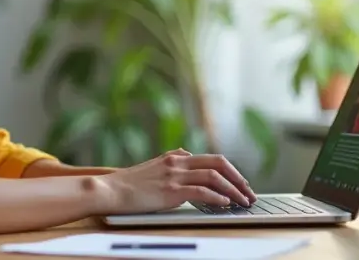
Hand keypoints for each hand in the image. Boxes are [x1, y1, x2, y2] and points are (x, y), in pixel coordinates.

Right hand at [92, 149, 256, 214]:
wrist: (110, 190)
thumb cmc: (128, 183)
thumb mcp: (153, 165)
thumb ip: (172, 160)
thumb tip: (187, 154)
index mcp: (175, 157)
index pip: (212, 158)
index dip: (231, 171)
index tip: (240, 184)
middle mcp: (178, 162)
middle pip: (219, 163)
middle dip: (238, 178)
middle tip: (249, 192)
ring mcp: (174, 175)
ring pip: (214, 177)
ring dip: (233, 190)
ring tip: (243, 201)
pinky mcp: (170, 190)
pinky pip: (201, 191)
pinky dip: (217, 197)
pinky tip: (225, 204)